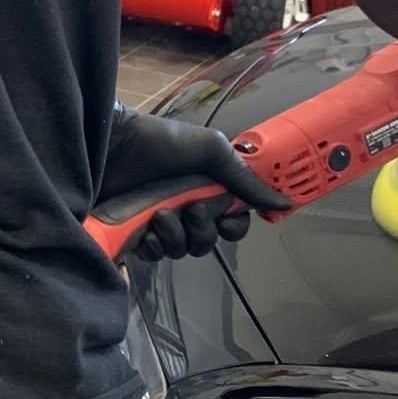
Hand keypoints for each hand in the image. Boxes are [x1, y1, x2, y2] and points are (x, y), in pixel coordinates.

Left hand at [100, 106, 289, 260]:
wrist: (111, 145)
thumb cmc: (161, 143)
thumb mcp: (211, 151)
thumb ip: (246, 179)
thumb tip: (286, 204)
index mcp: (207, 189)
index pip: (233, 223)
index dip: (233, 227)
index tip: (226, 219)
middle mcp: (186, 208)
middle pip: (209, 241)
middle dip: (203, 230)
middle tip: (189, 209)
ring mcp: (159, 222)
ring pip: (182, 250)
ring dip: (175, 236)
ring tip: (160, 215)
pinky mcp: (133, 233)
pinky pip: (154, 255)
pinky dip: (152, 245)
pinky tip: (144, 230)